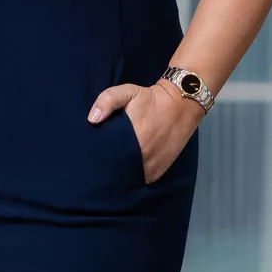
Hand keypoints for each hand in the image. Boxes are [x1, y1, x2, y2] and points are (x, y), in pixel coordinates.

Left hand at [87, 78, 204, 183]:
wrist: (180, 106)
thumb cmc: (150, 99)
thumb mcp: (128, 92)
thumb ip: (107, 101)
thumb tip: (92, 119)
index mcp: (131, 140)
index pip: (107, 156)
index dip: (98, 155)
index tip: (92, 152)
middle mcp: (141, 158)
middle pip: (116, 169)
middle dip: (107, 165)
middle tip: (99, 159)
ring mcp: (150, 168)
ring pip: (128, 176)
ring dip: (120, 172)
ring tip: (112, 164)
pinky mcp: (158, 172)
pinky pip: (140, 179)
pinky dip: (133, 175)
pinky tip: (126, 168)